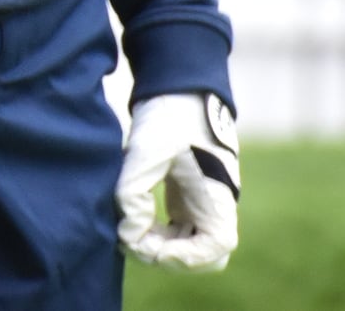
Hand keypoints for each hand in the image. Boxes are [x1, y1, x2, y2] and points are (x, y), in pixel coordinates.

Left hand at [118, 92, 239, 270]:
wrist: (180, 87)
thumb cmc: (170, 115)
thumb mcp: (146, 149)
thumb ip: (133, 191)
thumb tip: (128, 233)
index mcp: (217, 196)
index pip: (215, 248)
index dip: (184, 257)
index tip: (149, 244)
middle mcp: (215, 205)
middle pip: (202, 254)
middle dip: (168, 255)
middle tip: (132, 239)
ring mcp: (202, 202)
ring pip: (188, 244)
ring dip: (160, 245)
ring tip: (126, 228)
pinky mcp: (187, 195)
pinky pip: (178, 229)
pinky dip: (156, 232)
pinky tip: (131, 218)